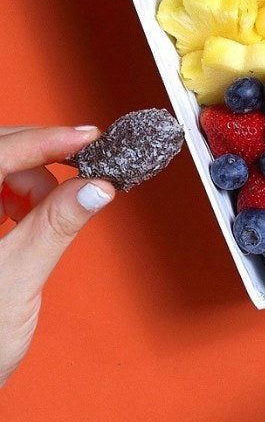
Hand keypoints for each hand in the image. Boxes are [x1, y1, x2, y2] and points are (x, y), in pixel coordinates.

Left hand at [0, 126, 113, 388]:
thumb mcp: (15, 283)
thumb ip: (56, 226)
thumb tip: (97, 185)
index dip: (44, 140)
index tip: (87, 138)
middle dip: (38, 156)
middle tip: (82, 166)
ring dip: (26, 179)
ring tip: (50, 208)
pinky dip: (12, 195)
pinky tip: (26, 216)